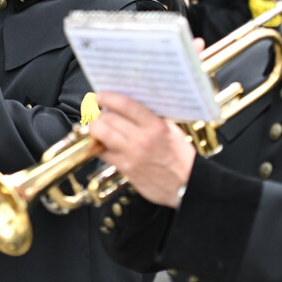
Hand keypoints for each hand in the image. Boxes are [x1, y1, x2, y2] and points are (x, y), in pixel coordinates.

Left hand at [88, 91, 194, 207]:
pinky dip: (99, 146)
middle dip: (99, 114)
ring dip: (95, 128)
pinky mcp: (126, 169)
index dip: (108, 98)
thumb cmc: (181, 158)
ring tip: (96, 126)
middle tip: (97, 112)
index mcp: (155, 126)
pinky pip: (103, 153)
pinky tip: (101, 143)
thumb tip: (131, 106)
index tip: (101, 97)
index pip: (125, 105)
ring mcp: (132, 155)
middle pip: (109, 119)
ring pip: (101, 135)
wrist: (187, 185)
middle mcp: (142, 140)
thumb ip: (152, 118)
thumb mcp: (172, 131)